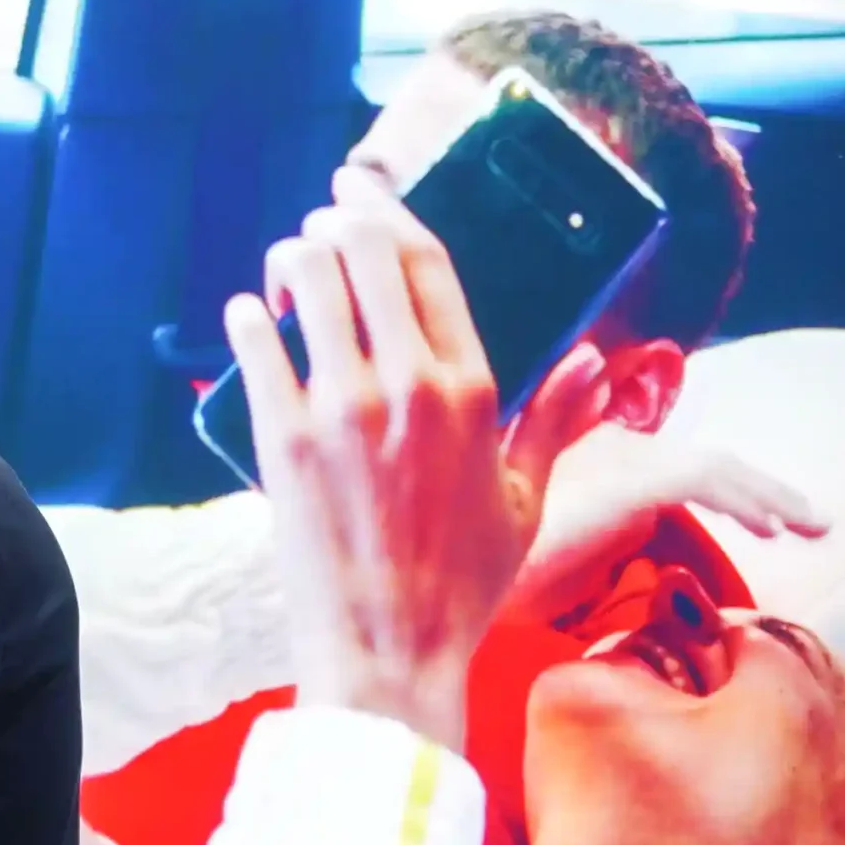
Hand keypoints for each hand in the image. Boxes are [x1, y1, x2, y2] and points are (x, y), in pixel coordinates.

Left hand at [226, 167, 611, 746]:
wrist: (391, 648)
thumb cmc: (464, 583)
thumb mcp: (528, 499)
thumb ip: (557, 421)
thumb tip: (598, 362)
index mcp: (473, 390)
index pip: (430, 264)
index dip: (391, 215)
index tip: (365, 196)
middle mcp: (409, 385)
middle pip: (364, 254)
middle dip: (335, 222)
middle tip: (319, 226)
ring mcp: (342, 409)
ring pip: (306, 284)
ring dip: (290, 260)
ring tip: (284, 271)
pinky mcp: (283, 439)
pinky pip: (255, 348)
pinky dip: (246, 318)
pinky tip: (247, 314)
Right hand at [514, 424, 827, 617]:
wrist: (464, 588)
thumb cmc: (491, 577)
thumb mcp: (551, 548)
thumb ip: (596, 531)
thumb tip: (640, 521)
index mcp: (582, 454)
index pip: (672, 463)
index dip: (727, 487)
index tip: (765, 519)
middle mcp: (602, 444)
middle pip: (700, 460)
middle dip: (760, 489)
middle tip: (812, 522)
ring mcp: (616, 457)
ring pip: (712, 466)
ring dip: (766, 494)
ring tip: (810, 525)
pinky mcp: (631, 480)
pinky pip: (703, 481)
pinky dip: (742, 498)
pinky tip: (772, 527)